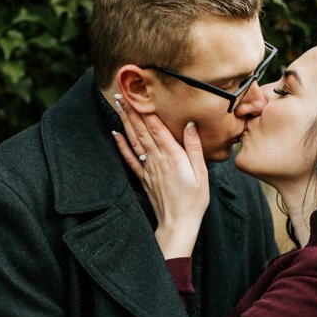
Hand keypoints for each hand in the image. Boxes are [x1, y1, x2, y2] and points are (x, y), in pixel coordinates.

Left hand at [111, 96, 208, 259]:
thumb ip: (194, 147)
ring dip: (125, 122)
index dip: (146, 109)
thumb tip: (189, 124)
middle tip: (121, 92)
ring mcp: (148, 168)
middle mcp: (157, 159)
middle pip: (141, 130)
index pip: (156, 127)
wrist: (178, 224)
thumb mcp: (202, 173)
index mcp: (173, 156)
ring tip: (118, 105)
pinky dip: (121, 145)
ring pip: (134, 140)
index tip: (139, 93)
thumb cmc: (195, 200)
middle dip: (131, 110)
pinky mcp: (143, 178)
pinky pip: (130, 159)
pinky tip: (115, 133)